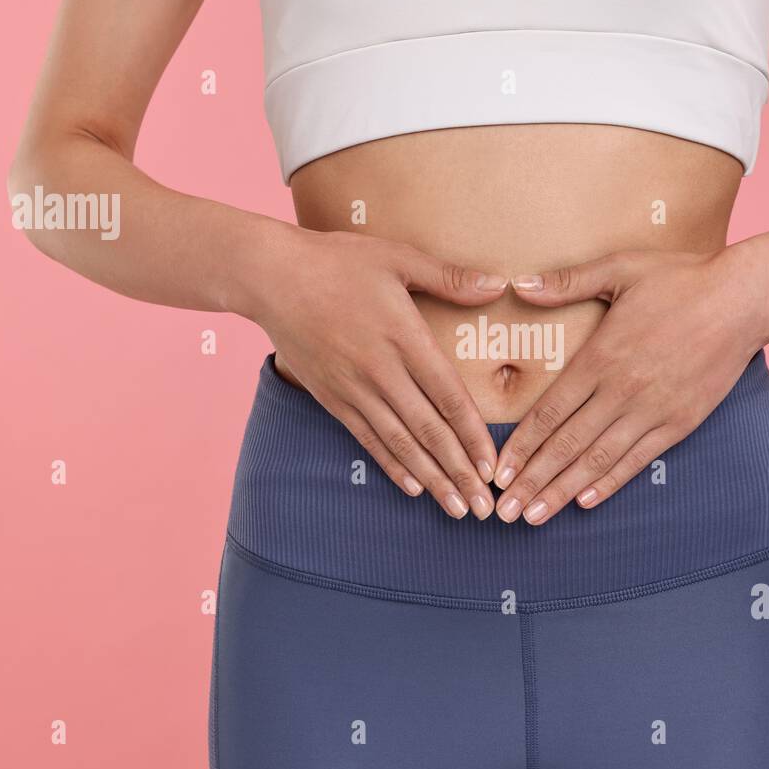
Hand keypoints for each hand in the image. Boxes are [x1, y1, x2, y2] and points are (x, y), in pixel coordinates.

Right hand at [248, 226, 506, 518]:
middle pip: (428, 430)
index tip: (494, 466)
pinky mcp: (331, 397)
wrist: (269, 276)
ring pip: (400, 442)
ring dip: (431, 479)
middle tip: (484, 508)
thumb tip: (500, 285)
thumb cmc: (337, 261)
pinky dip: (392, 466)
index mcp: (403, 335)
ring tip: (456, 509)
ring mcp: (353, 388)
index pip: (447, 395)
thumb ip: (450, 278)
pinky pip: (367, 439)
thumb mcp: (397, 259)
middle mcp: (380, 370)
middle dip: (459, 472)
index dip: (473, 435)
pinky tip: (414, 487)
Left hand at [492, 247, 768, 524]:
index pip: (550, 411)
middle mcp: (623, 390)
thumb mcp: (620, 269)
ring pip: (599, 459)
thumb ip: (568, 282)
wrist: (744, 300)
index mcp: (602, 356)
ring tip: (535, 517)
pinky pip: (638, 459)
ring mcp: (653, 410)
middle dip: (532, 480)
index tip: (497, 472)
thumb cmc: (680, 279)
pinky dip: (610, 482)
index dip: (521, 446)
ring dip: (563, 491)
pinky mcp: (680, 422)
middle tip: (505, 512)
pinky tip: (585, 501)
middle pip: (567, 444)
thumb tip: (521, 285)